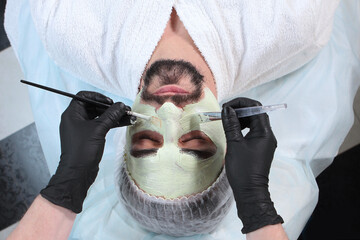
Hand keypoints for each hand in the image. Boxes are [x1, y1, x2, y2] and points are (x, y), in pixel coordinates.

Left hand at [40, 91, 131, 212]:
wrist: (77, 173)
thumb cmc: (83, 149)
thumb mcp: (99, 129)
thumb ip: (111, 115)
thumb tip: (121, 105)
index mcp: (72, 114)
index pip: (84, 97)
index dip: (98, 97)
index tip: (110, 102)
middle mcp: (76, 119)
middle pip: (94, 107)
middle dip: (110, 108)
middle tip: (124, 109)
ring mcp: (83, 129)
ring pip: (100, 117)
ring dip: (114, 116)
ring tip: (129, 116)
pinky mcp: (89, 137)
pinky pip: (101, 126)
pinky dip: (112, 124)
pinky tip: (125, 123)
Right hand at [222, 98, 282, 233]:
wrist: (250, 192)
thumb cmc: (243, 169)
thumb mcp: (234, 144)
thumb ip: (231, 124)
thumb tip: (227, 109)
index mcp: (265, 133)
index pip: (256, 108)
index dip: (241, 103)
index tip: (227, 106)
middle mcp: (268, 135)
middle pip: (256, 114)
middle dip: (240, 110)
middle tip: (225, 112)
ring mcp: (265, 142)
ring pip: (254, 122)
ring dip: (241, 118)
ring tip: (227, 120)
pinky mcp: (260, 147)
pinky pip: (253, 131)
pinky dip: (243, 127)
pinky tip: (233, 130)